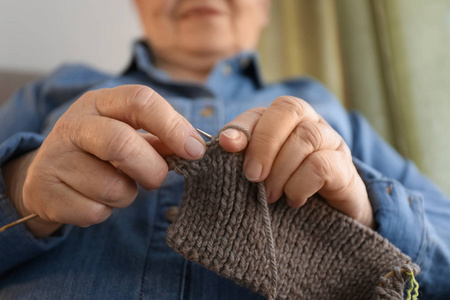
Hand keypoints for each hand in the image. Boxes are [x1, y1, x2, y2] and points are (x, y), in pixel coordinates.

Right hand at [2, 85, 205, 236]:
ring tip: (115, 186)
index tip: (194, 150)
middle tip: (156, 179)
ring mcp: (55, 156)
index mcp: (101, 102)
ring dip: (126, 195)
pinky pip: (94, 211)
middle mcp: (74, 123)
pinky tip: (93, 199)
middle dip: (151, 169)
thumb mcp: (128, 133)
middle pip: (121, 143)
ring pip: (111, 187)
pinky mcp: (44, 190)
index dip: (173, 126)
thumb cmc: (100, 152)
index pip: (140, 101)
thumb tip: (194, 146)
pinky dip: (104, 211)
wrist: (47, 176)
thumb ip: (160, 138)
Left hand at [219, 96, 373, 227]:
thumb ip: (242, 156)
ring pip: (307, 137)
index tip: (227, 145)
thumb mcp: (259, 173)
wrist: (328, 220)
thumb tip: (222, 142)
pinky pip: (322, 165)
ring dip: (281, 170)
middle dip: (264, 143)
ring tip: (270, 196)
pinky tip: (293, 200)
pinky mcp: (345, 168)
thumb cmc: (284, 191)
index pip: (262, 110)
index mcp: (284, 122)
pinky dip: (300, 185)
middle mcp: (310, 123)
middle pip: (289, 110)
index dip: (242, 126)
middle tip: (252, 176)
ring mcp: (332, 143)